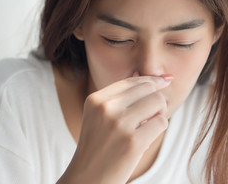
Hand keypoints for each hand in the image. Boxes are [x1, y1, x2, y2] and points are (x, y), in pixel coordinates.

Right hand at [57, 75, 172, 183]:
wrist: (87, 177)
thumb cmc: (96, 145)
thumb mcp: (97, 116)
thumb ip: (118, 97)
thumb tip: (145, 76)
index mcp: (95, 100)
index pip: (131, 81)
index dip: (151, 79)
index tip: (164, 81)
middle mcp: (105, 108)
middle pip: (148, 88)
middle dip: (156, 97)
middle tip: (152, 111)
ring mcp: (119, 124)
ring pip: (158, 102)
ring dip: (159, 113)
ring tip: (147, 124)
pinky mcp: (132, 142)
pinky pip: (161, 123)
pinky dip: (158, 128)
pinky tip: (146, 136)